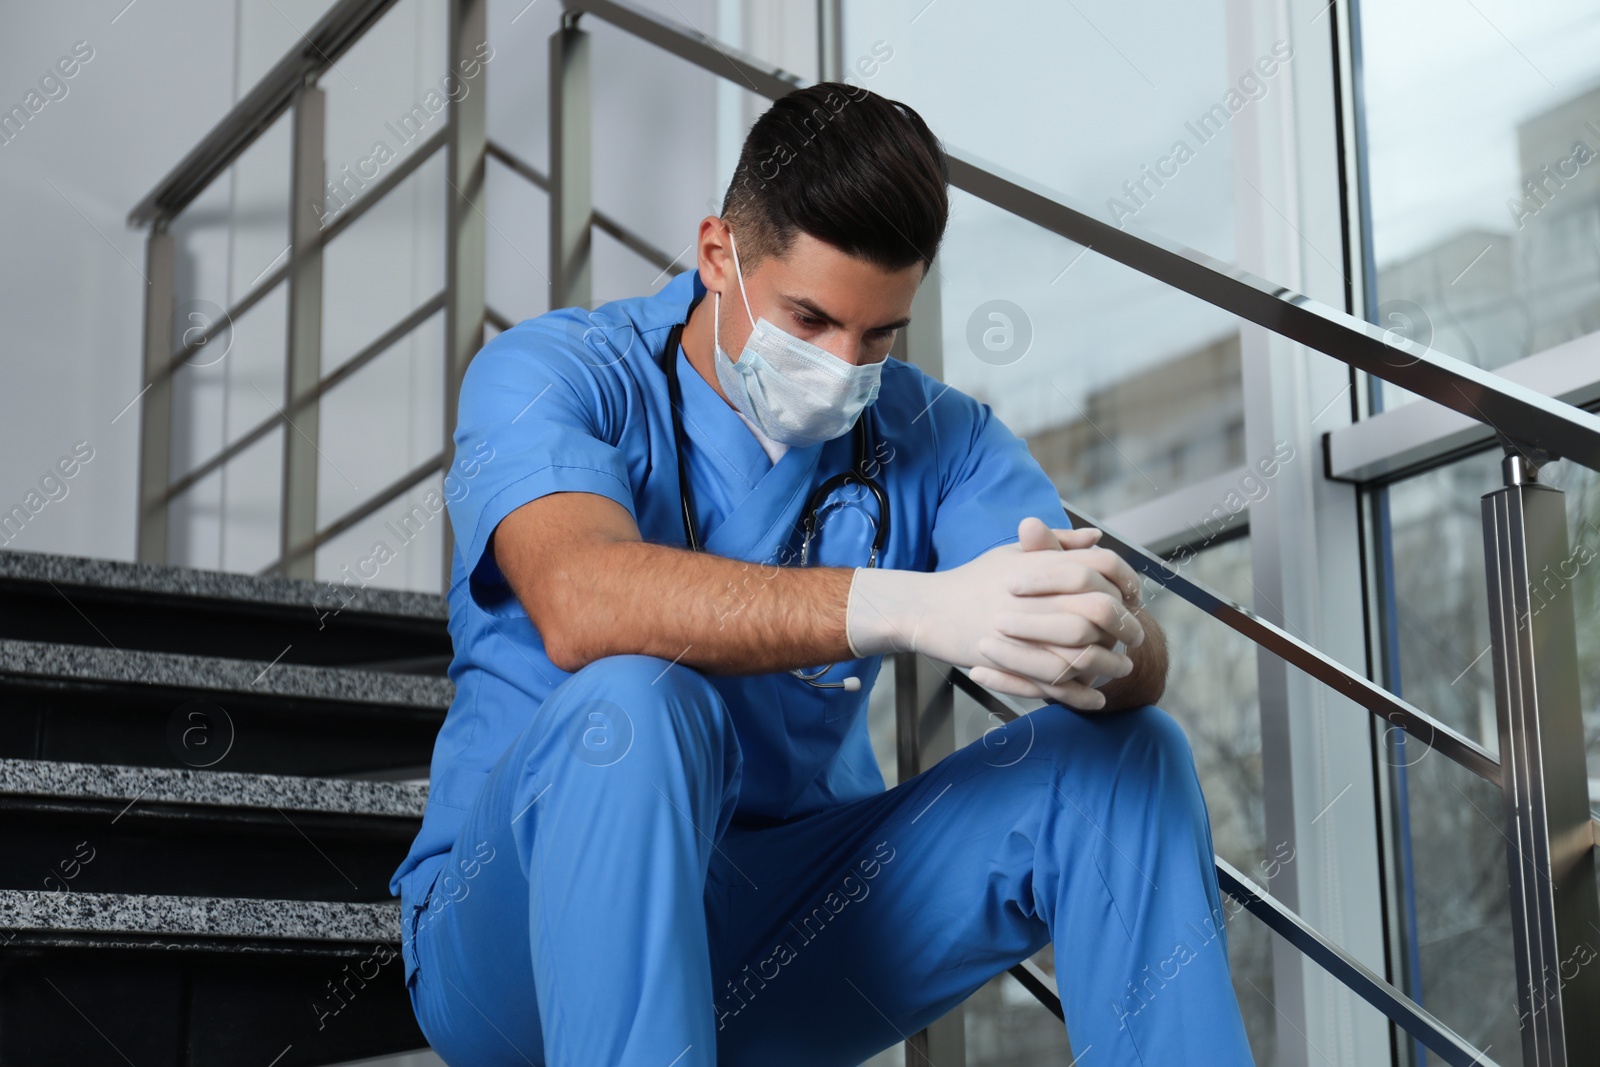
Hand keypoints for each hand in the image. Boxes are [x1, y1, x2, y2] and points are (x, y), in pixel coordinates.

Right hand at [845, 517, 1141, 709]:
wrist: (932, 608)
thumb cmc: (974, 580)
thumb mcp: (1013, 553)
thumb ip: (1057, 544)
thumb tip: (1097, 539)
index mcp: (1041, 563)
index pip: (1103, 566)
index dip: (1128, 582)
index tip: (1135, 599)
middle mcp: (1036, 593)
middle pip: (1102, 609)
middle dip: (1126, 626)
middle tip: (1136, 638)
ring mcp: (1023, 629)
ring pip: (1085, 651)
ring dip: (1110, 663)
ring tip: (1121, 669)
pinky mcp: (1012, 661)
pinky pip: (1058, 683)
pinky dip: (1082, 694)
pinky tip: (1096, 697)